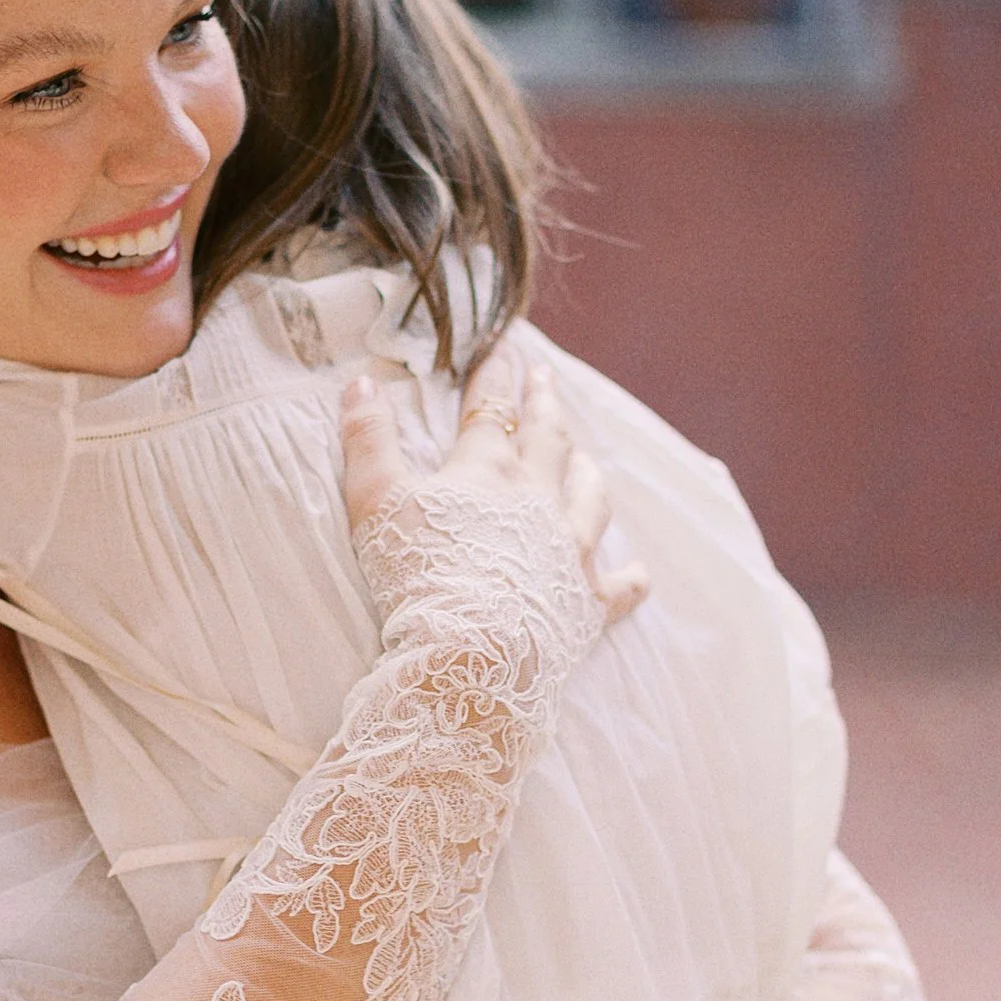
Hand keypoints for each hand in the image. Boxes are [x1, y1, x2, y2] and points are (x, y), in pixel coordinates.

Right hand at [340, 347, 646, 625]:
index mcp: (488, 470)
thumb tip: (362, 380)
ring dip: (586, 473)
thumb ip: (368, 439)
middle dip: (544, 403)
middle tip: (544, 379)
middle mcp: (539, 499)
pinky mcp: (586, 602)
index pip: (492, 408)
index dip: (494, 375)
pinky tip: (638, 574)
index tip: (501, 349)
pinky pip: (619, 586)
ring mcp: (570, 548)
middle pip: (549, 438)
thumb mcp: (375, 500)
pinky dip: (630, 579)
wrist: (470, 651)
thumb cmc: (418, 573)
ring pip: (590, 497)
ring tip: (586, 460)